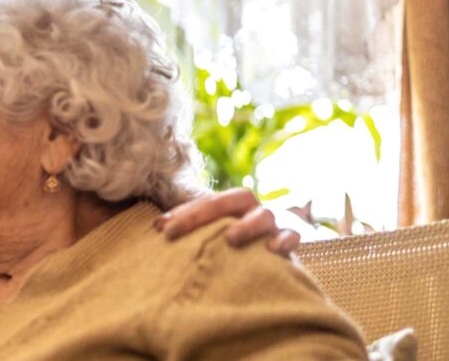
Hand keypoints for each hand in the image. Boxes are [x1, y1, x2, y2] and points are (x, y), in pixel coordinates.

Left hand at [157, 187, 301, 256]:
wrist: (275, 247)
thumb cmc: (233, 237)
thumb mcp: (211, 229)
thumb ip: (187, 225)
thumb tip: (156, 227)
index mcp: (233, 203)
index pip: (207, 200)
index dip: (184, 213)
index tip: (161, 230)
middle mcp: (252, 208)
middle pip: (235, 198)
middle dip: (204, 213)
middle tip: (177, 232)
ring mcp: (273, 223)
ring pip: (264, 215)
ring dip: (247, 225)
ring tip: (230, 239)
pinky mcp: (290, 240)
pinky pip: (292, 236)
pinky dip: (284, 240)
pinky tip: (272, 250)